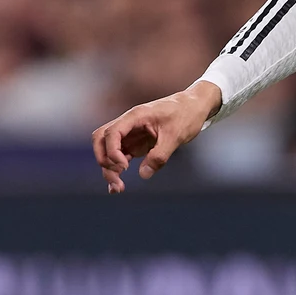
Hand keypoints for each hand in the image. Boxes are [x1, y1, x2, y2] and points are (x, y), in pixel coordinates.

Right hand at [93, 81, 221, 193]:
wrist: (194, 106)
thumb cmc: (186, 115)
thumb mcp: (176, 136)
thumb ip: (160, 155)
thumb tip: (143, 174)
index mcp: (135, 117)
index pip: (111, 133)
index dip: (112, 151)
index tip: (125, 166)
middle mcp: (128, 124)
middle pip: (101, 140)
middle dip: (104, 160)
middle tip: (117, 177)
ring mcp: (131, 134)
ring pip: (108, 150)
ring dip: (109, 168)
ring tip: (118, 188)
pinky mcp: (136, 143)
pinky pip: (120, 156)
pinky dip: (117, 169)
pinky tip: (118, 185)